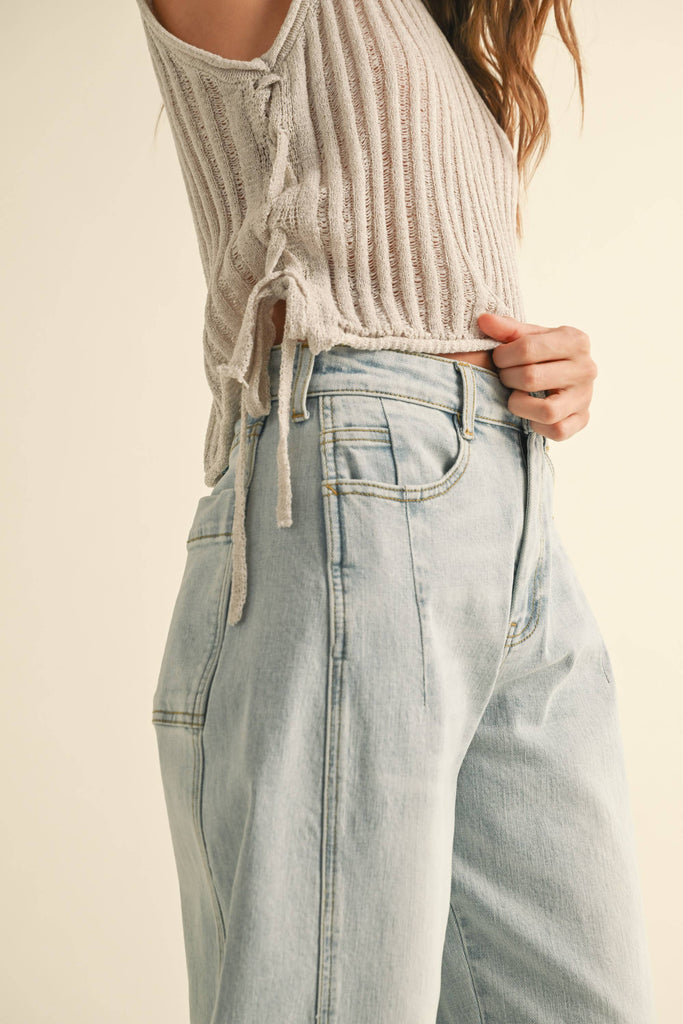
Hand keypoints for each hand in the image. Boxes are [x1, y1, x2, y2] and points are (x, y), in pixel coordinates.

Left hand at [478, 312, 597, 440]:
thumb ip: (507, 329)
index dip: (503, 356)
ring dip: (520, 405)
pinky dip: (537, 425)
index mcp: (575, 340)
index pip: (528, 348)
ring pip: (547, 410)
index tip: (498, 358)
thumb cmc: (544, 355)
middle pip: (532, 378)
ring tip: (515, 396)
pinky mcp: (583, 419)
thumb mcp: (530, 337)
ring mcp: (586, 396)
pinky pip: (557, 430)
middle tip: (504, 377)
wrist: (568, 377)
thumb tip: (483, 320)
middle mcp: (586, 368)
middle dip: (508, 378)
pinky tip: (530, 414)